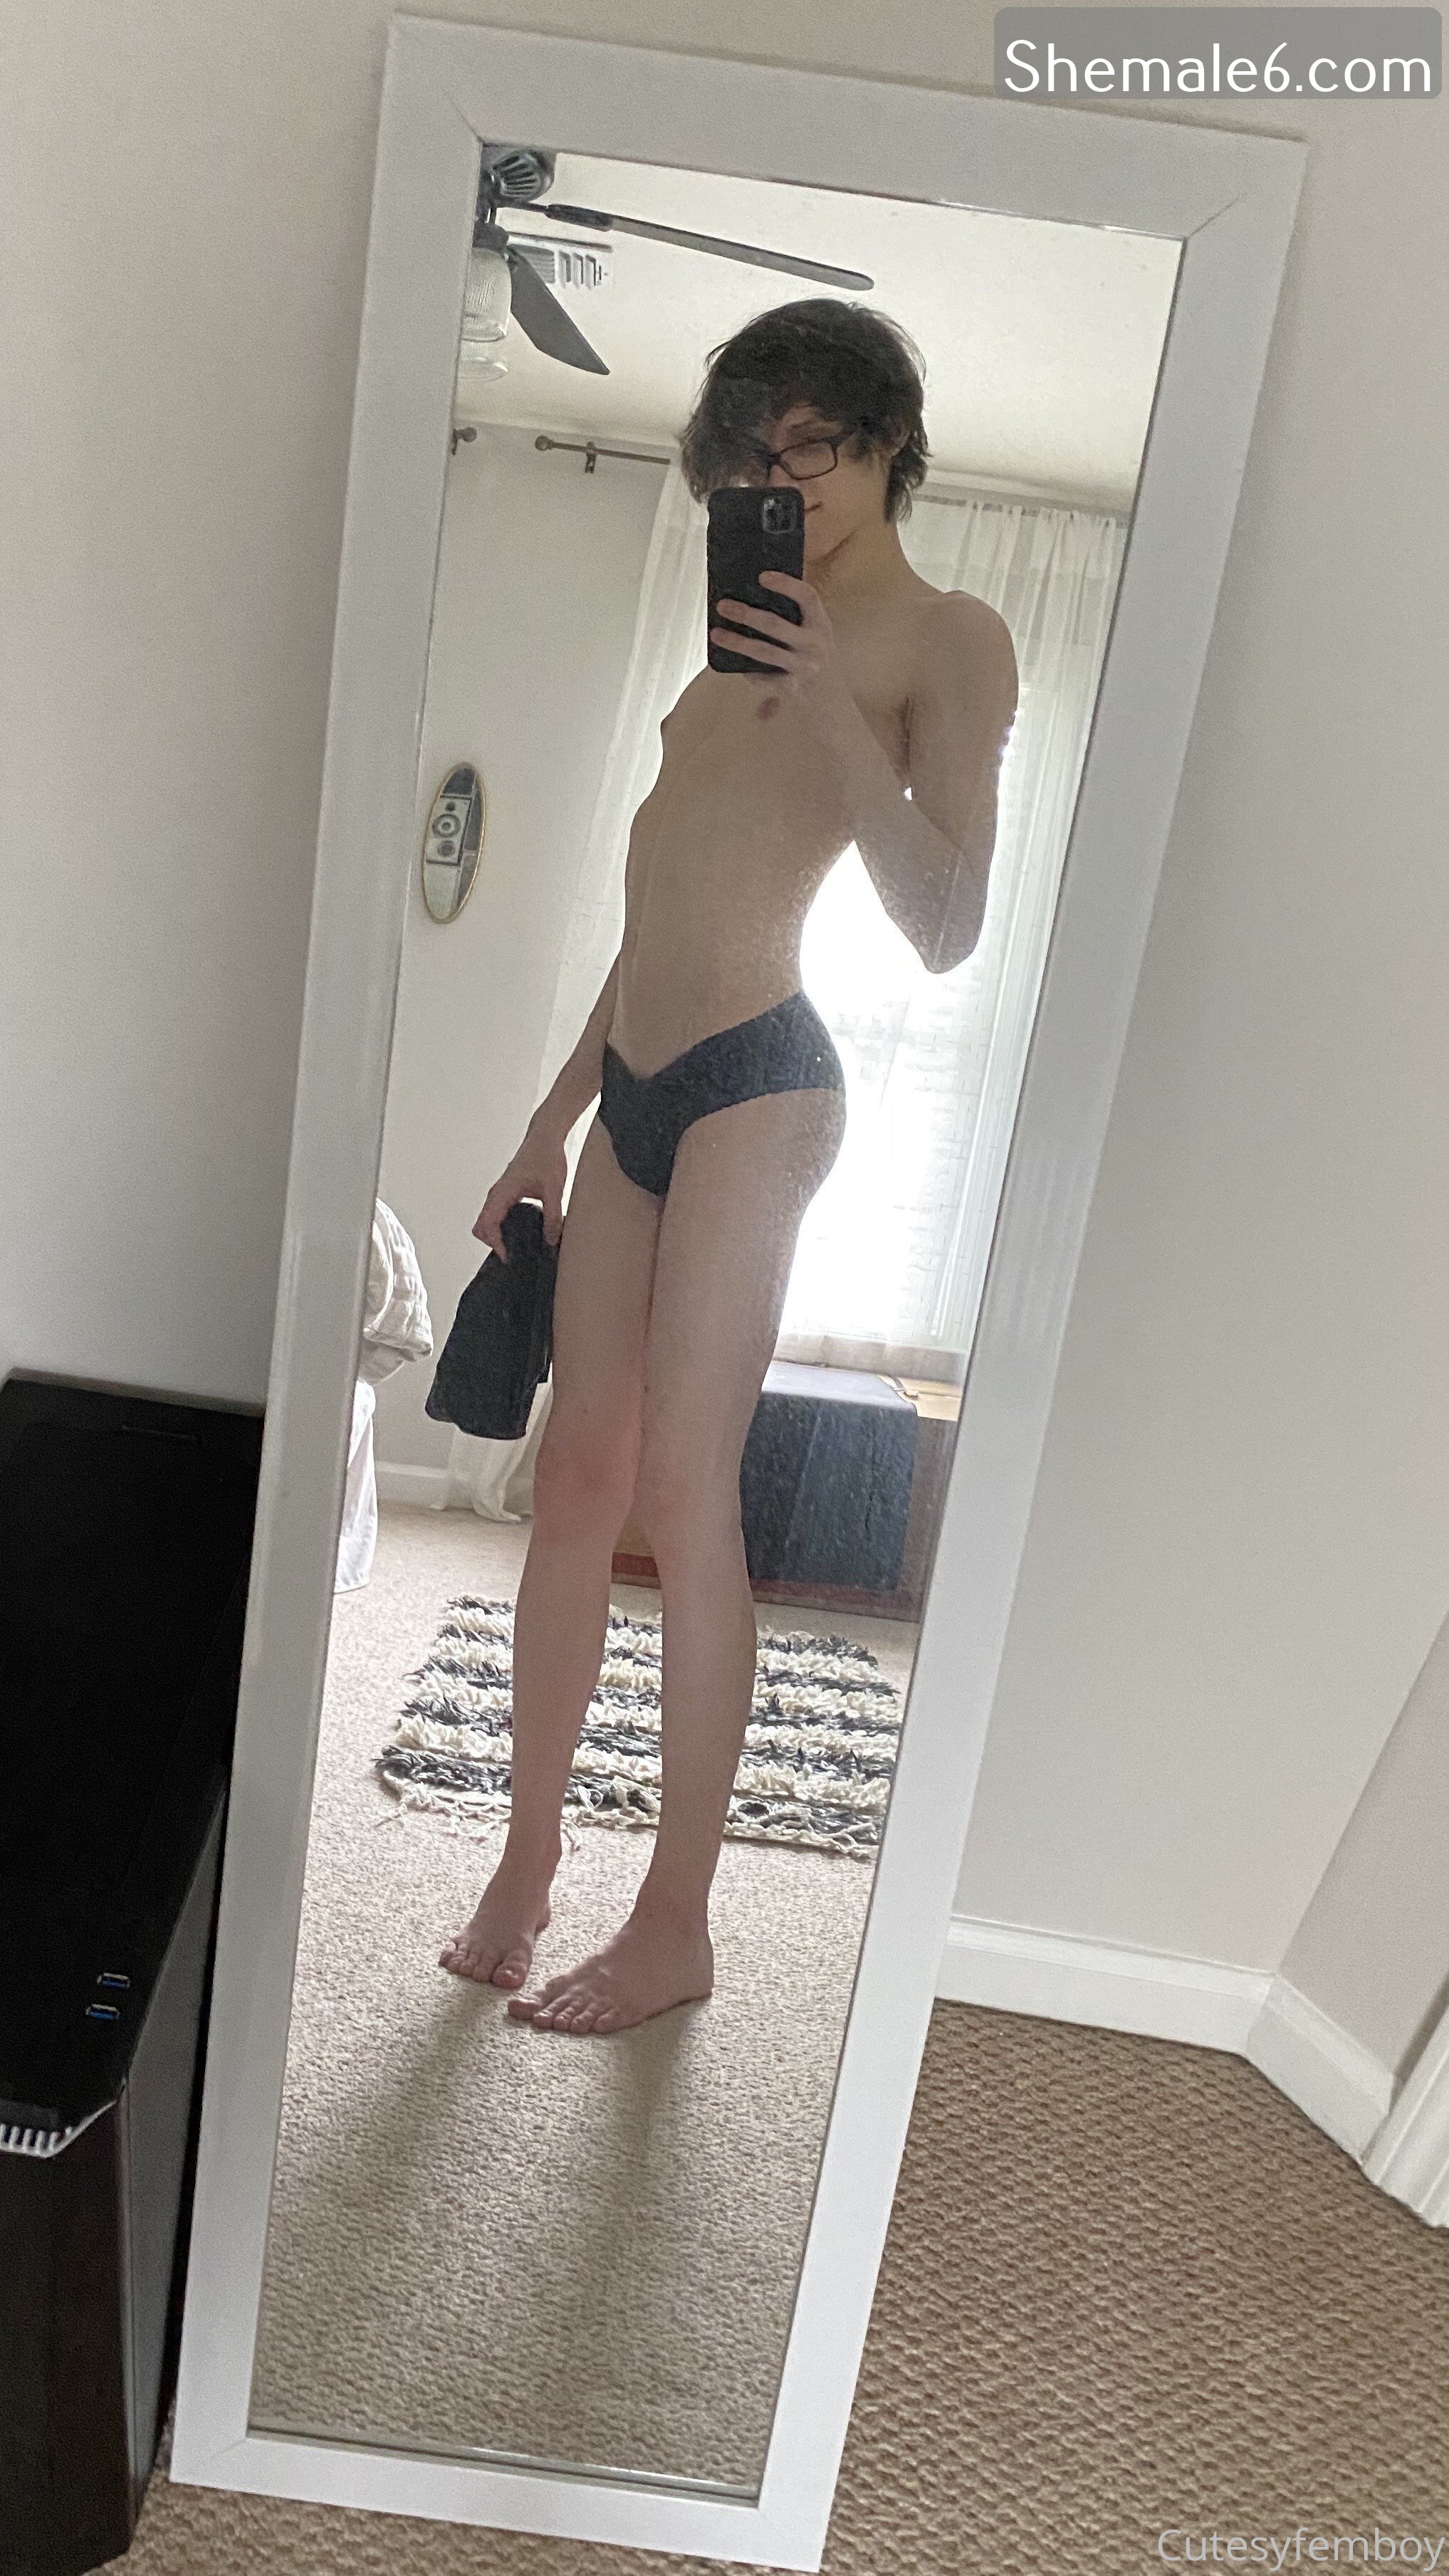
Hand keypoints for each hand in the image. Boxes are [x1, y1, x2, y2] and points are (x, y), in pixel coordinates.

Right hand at [472, 1125, 566, 1257]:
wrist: (545, 1136)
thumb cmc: (547, 1157)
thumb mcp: (554, 1188)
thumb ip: (553, 1215)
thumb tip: (551, 1240)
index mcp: (503, 1192)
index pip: (487, 1224)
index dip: (495, 1243)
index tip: (508, 1256)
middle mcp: (496, 1194)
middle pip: (481, 1226)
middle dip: (492, 1243)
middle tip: (513, 1255)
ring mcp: (499, 1193)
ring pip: (486, 1220)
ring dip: (495, 1236)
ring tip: (517, 1247)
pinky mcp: (506, 1192)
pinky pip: (495, 1214)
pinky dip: (500, 1227)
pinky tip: (521, 1232)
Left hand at [709, 573, 856, 736]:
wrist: (832, 707)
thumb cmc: (818, 664)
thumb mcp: (817, 638)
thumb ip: (799, 620)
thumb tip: (761, 591)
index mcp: (822, 626)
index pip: (808, 597)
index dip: (786, 584)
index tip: (762, 576)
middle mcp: (814, 646)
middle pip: (774, 624)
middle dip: (745, 613)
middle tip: (723, 605)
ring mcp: (803, 668)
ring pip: (762, 651)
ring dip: (736, 642)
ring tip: (716, 633)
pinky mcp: (791, 689)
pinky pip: (762, 677)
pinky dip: (748, 672)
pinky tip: (735, 664)